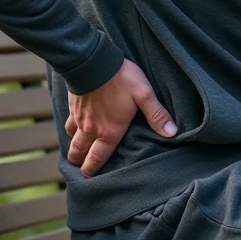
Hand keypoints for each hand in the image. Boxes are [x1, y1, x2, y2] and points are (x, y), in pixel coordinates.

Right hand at [63, 59, 175, 176]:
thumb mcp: (143, 94)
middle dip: (81, 163)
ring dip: (74, 148)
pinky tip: (74, 129)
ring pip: (72, 140)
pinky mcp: (73, 106)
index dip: (92, 170)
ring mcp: (79, 118)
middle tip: (83, 169)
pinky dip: (70, 130)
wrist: (92, 61)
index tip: (89, 178)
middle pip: (80, 153)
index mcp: (109, 131)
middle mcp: (91, 129)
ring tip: (77, 153)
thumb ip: (156, 114)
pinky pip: (68, 123)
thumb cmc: (120, 78)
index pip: (98, 158)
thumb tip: (172, 133)